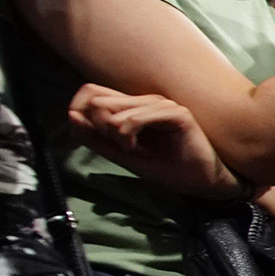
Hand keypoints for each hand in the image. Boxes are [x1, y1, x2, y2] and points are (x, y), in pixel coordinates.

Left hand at [67, 85, 235, 196]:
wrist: (204, 183)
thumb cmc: (170, 168)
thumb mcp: (124, 156)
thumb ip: (97, 138)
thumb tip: (71, 116)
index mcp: (133, 107)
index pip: (91, 92)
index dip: (79, 110)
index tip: (89, 135)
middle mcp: (146, 100)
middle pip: (98, 100)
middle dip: (98, 128)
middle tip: (116, 147)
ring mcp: (162, 105)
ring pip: (114, 111)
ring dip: (115, 136)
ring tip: (130, 151)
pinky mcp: (176, 114)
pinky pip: (136, 118)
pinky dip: (128, 135)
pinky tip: (137, 149)